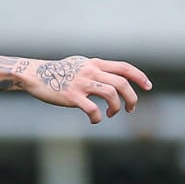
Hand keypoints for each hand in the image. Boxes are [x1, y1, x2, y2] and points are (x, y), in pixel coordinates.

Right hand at [27, 57, 150, 124]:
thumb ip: (97, 69)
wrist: (36, 75)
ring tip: (111, 114)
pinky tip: (95, 119)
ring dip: (116, 108)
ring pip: (111, 94)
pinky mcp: (72, 96)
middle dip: (131, 98)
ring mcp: (82, 83)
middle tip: (130, 109)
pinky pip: (92, 109)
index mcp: (95, 64)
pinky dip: (98, 117)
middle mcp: (91, 71)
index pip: (124, 68)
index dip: (139, 77)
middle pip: (122, 83)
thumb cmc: (59, 72)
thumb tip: (113, 75)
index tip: (148, 87)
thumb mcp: (81, 64)